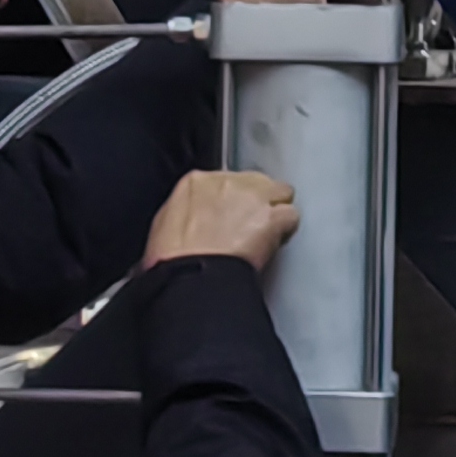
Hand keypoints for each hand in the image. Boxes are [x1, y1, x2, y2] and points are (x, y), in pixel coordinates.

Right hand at [143, 167, 298, 270]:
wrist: (189, 276)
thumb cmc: (172, 260)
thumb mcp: (163, 225)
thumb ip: (186, 211)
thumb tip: (194, 218)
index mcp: (197, 182)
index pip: (228, 180)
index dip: (233, 200)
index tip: (231, 216)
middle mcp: (227, 182)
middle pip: (256, 181)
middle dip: (256, 202)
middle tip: (250, 228)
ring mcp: (253, 197)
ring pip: (281, 192)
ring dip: (276, 212)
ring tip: (267, 236)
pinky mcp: (272, 217)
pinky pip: (291, 216)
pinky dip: (287, 230)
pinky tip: (276, 244)